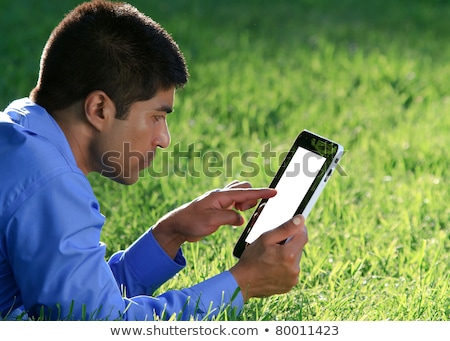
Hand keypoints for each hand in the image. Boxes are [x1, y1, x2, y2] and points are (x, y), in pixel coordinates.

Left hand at [152, 180, 276, 257]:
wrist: (177, 226)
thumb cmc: (191, 222)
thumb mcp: (212, 221)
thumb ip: (229, 218)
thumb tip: (241, 218)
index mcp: (220, 196)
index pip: (245, 192)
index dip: (261, 193)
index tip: (275, 192)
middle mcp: (221, 195)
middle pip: (244, 188)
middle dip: (251, 197)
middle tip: (247, 210)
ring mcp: (219, 201)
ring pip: (239, 194)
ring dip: (245, 202)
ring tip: (241, 213)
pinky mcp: (217, 208)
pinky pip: (234, 202)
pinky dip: (239, 207)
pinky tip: (236, 217)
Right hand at [229, 214, 307, 301]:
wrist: (242, 282)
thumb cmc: (252, 258)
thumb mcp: (265, 238)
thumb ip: (285, 228)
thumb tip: (301, 219)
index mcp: (289, 255)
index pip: (303, 235)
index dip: (298, 229)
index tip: (292, 227)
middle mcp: (294, 268)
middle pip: (299, 248)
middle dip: (289, 243)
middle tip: (274, 245)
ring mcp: (293, 279)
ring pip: (295, 260)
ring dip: (288, 255)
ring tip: (272, 257)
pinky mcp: (289, 286)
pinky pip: (291, 271)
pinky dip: (285, 267)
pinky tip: (273, 267)